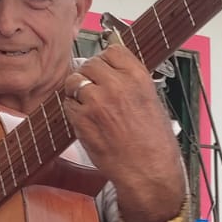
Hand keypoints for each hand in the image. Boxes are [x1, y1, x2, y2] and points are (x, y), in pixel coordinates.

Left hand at [63, 45, 182, 193]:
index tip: (105, 69)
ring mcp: (96, 101)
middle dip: (89, 75)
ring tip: (87, 103)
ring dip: (77, 89)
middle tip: (93, 88)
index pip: (112, 51)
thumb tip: (111, 69)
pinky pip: (67, 103)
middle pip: (90, 64)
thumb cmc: (154, 142)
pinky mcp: (81, 119)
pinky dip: (72, 109)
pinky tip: (85, 119)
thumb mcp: (151, 100)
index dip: (106, 60)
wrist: (148, 171)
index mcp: (138, 77)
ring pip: (74, 80)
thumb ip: (130, 82)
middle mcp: (116, 84)